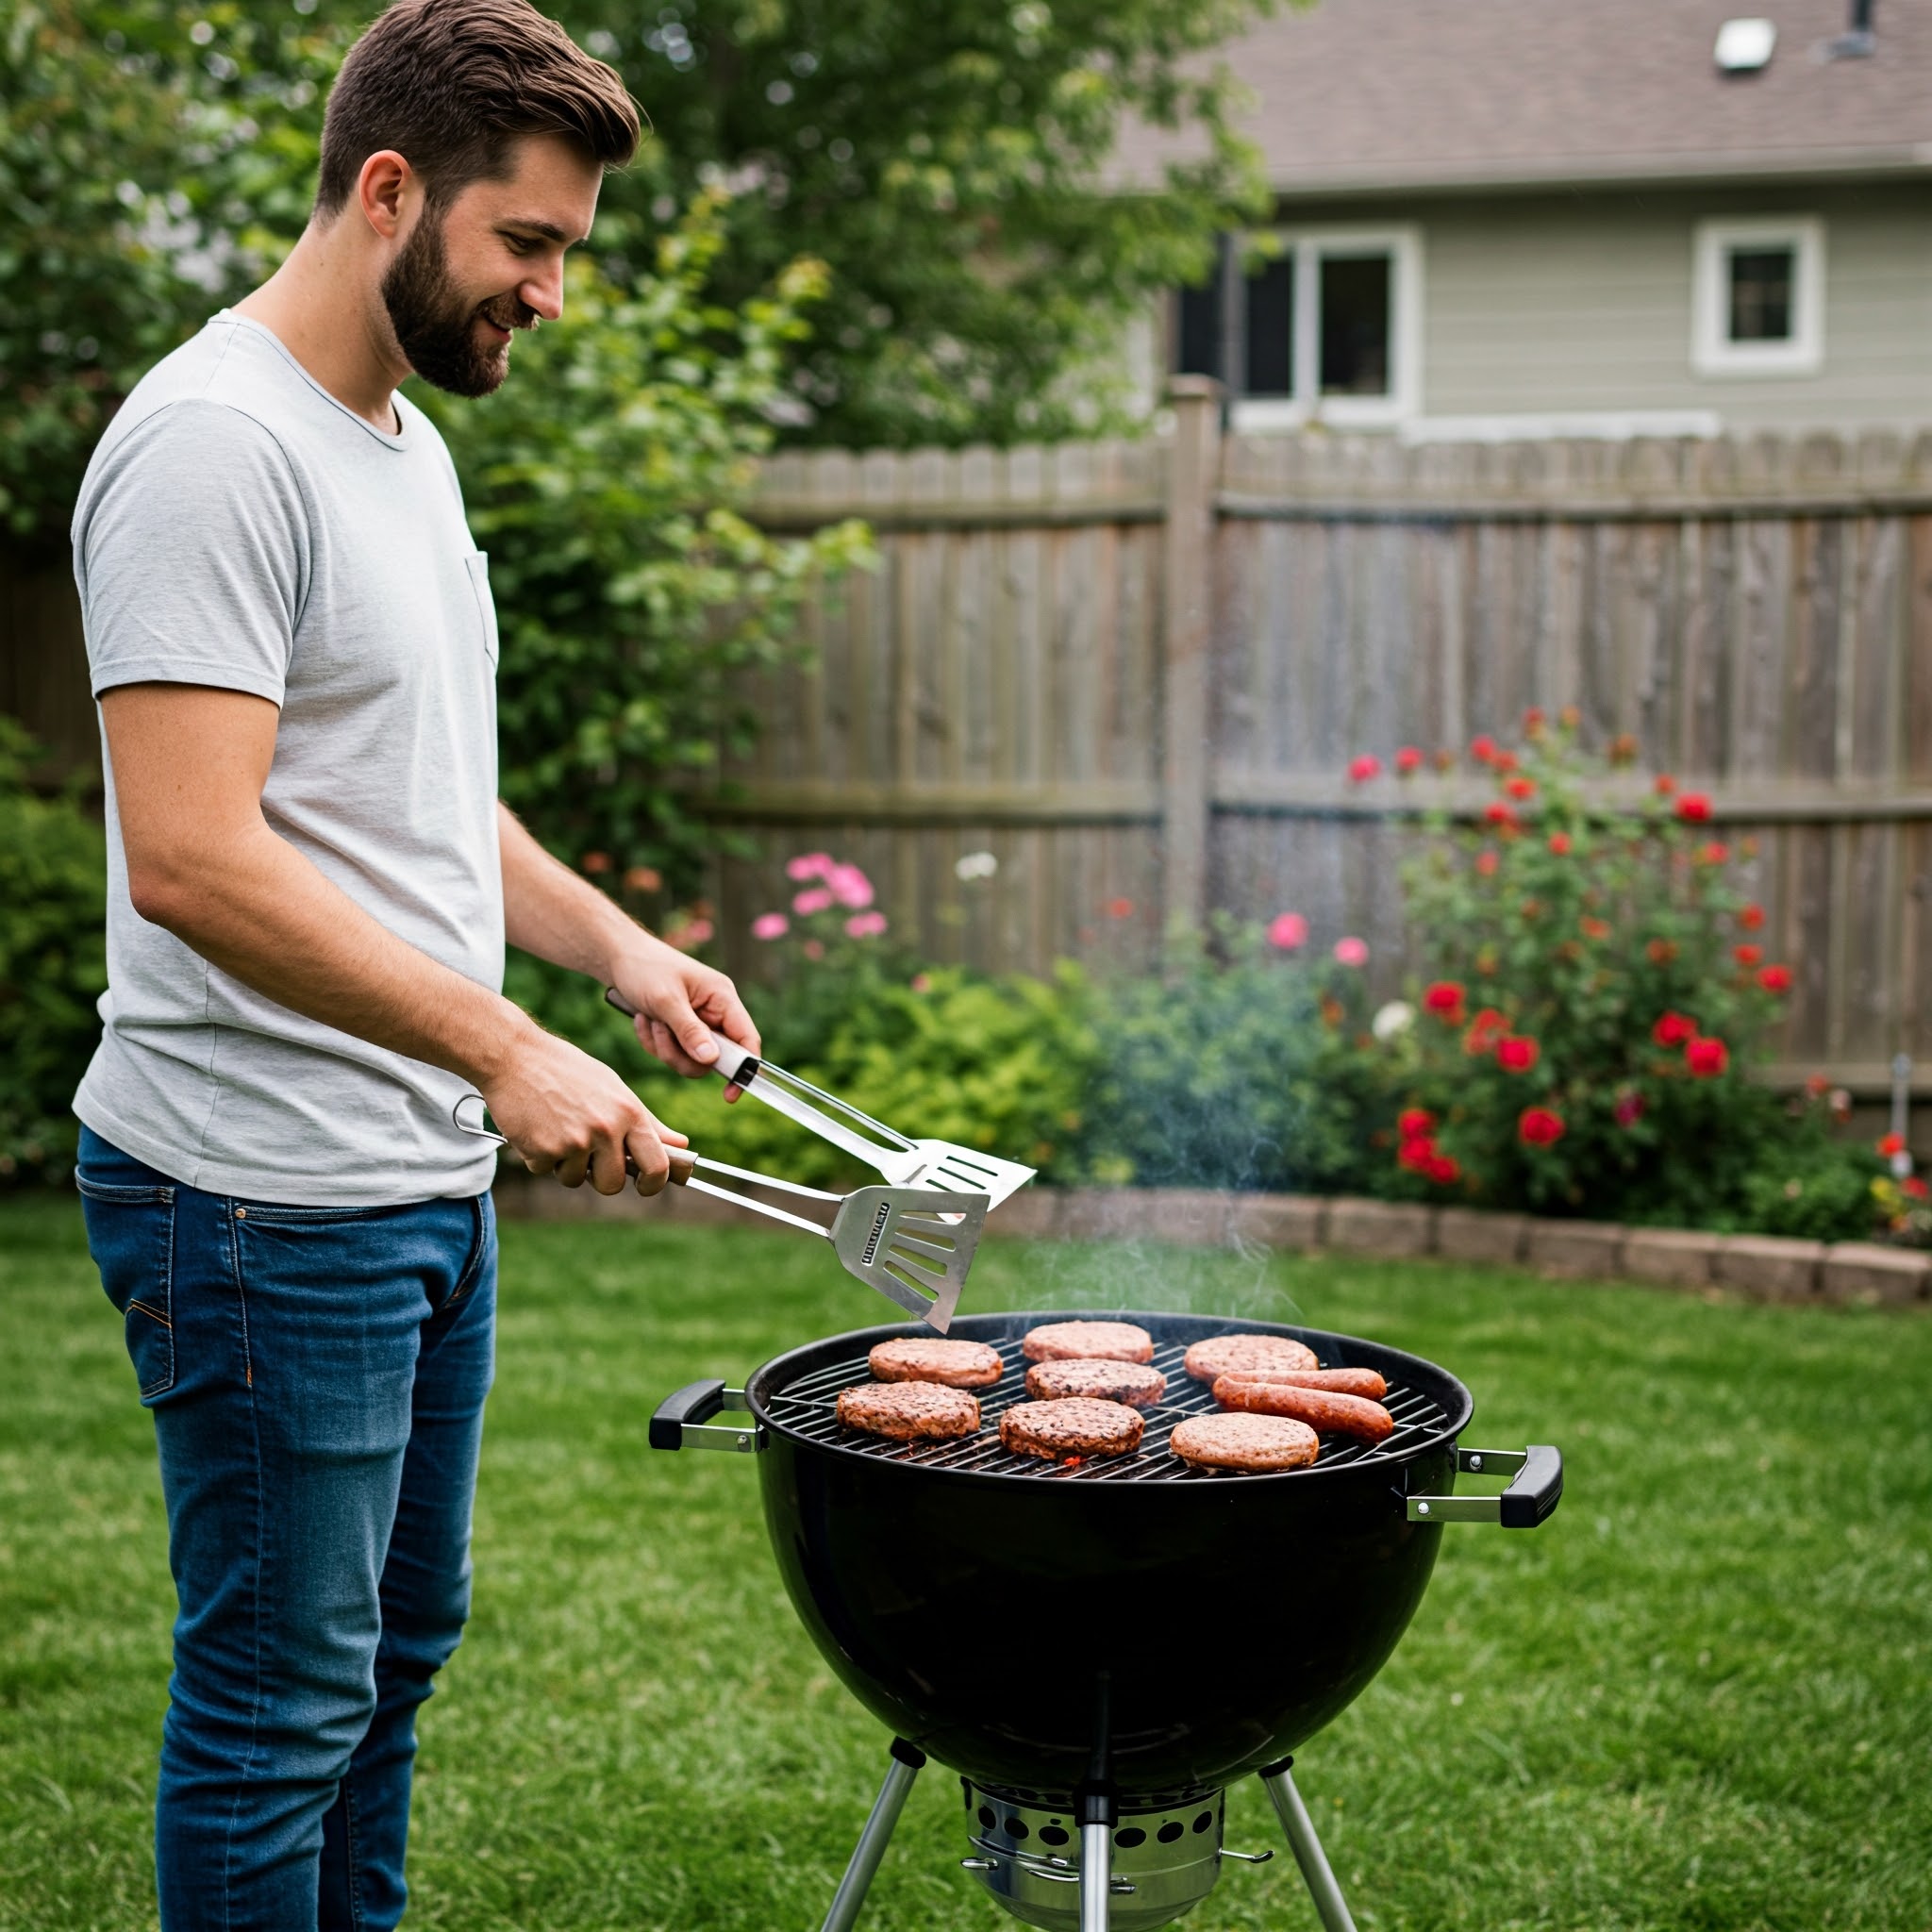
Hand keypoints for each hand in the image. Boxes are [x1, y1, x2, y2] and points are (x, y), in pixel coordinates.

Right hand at [482, 1022, 686, 1195]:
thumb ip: (647, 1122)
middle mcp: (605, 1129)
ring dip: (565, 1165)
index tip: (647, 1185)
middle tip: (588, 1158)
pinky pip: (546, 1171)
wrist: (514, 1055)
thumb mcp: (614, 1088)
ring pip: (575, 1180)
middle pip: (614, 1184)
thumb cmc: (567, 1070)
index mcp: (629, 1113)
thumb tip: (681, 1146)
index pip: (657, 1165)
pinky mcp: (542, 1150)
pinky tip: (536, 1126)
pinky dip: (540, 1156)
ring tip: (557, 1128)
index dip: (655, 1183)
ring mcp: (573, 1141)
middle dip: (602, 1178)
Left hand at [611, 935, 760, 1097]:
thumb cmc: (645, 968)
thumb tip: (711, 1061)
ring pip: (691, 1059)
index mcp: (722, 998)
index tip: (730, 1094)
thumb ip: (689, 1031)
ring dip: (665, 1047)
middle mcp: (715, 1012)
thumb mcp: (666, 1000)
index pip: (746, 1039)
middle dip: (683, 1054)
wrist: (619, 957)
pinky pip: (674, 1053)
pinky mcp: (680, 1029)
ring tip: (649, 1021)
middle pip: (715, 1058)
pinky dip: (654, 1043)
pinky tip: (642, 1020)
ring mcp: (697, 1022)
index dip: (743, 1068)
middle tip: (660, 1033)